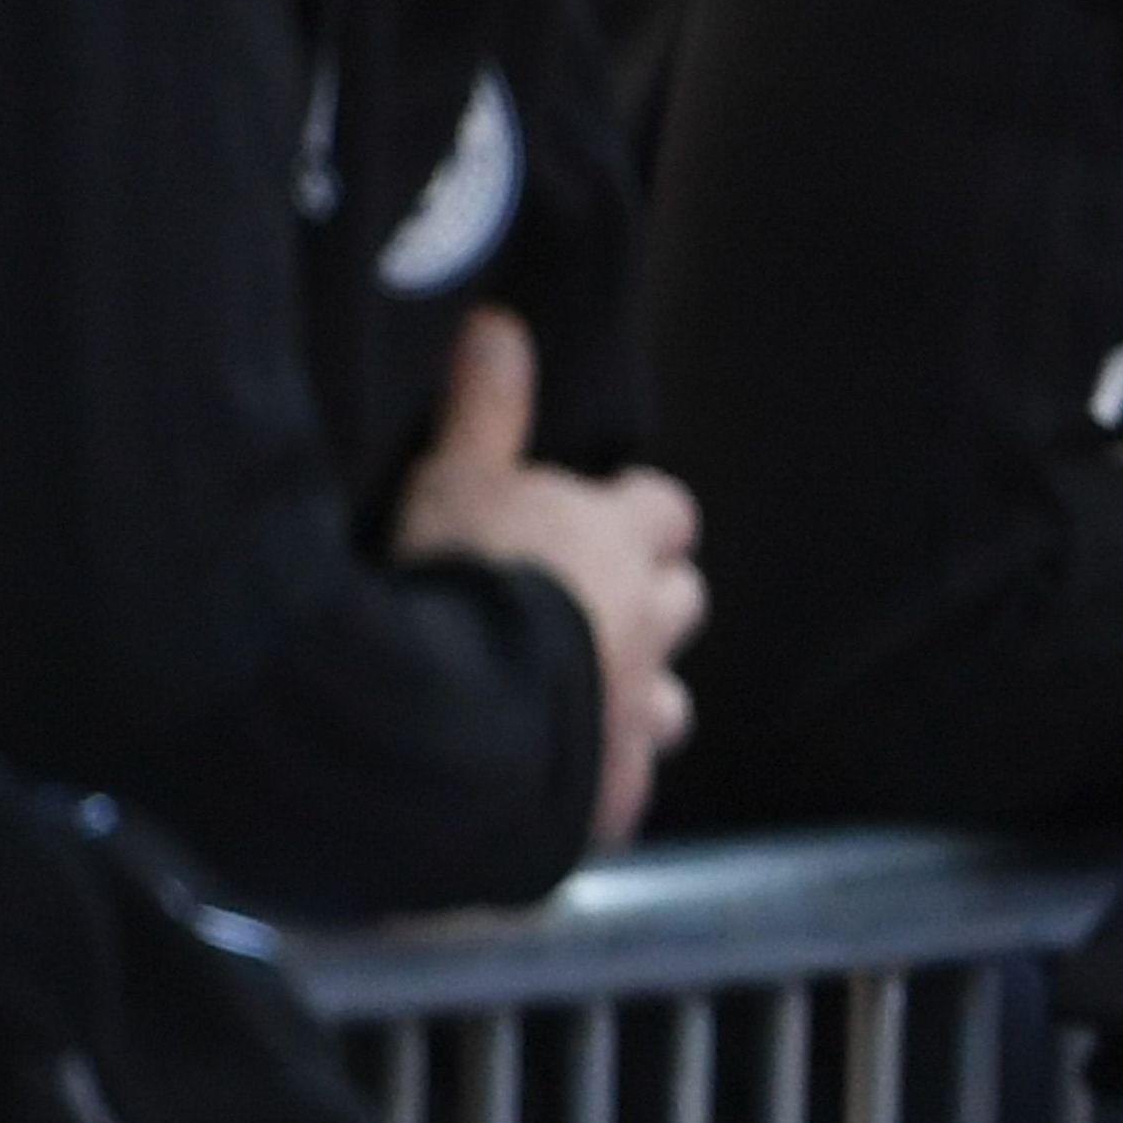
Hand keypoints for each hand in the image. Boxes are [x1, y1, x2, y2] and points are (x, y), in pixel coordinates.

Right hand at [394, 311, 705, 842]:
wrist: (439, 727)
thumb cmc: (448, 584)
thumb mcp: (451, 479)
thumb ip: (483, 408)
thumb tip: (498, 325)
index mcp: (616, 541)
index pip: (667, 511)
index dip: (635, 515)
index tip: (595, 518)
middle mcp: (645, 626)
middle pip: (682, 602)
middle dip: (648, 603)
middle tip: (585, 610)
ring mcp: (635, 716)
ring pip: (673, 704)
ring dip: (637, 699)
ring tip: (577, 702)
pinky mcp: (609, 797)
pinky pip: (625, 792)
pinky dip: (598, 785)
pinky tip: (553, 787)